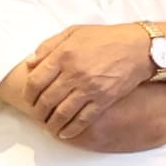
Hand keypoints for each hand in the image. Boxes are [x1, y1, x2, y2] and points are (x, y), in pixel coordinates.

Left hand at [17, 21, 161, 136]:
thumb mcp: (73, 32)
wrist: (137, 47)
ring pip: (62, 113)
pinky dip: (71, 129)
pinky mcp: (103, 99)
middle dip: (38, 112)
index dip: (28, 94)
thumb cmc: (104, 38)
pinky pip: (83, 119)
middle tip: (37, 115)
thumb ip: (49, 46)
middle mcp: (74, 73)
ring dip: (51, 124)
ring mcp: (89, 88)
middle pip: (46, 100)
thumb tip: (30, 63)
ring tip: (48, 127)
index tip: (29, 99)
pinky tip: (65, 133)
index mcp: (64, 55)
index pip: (36, 81)